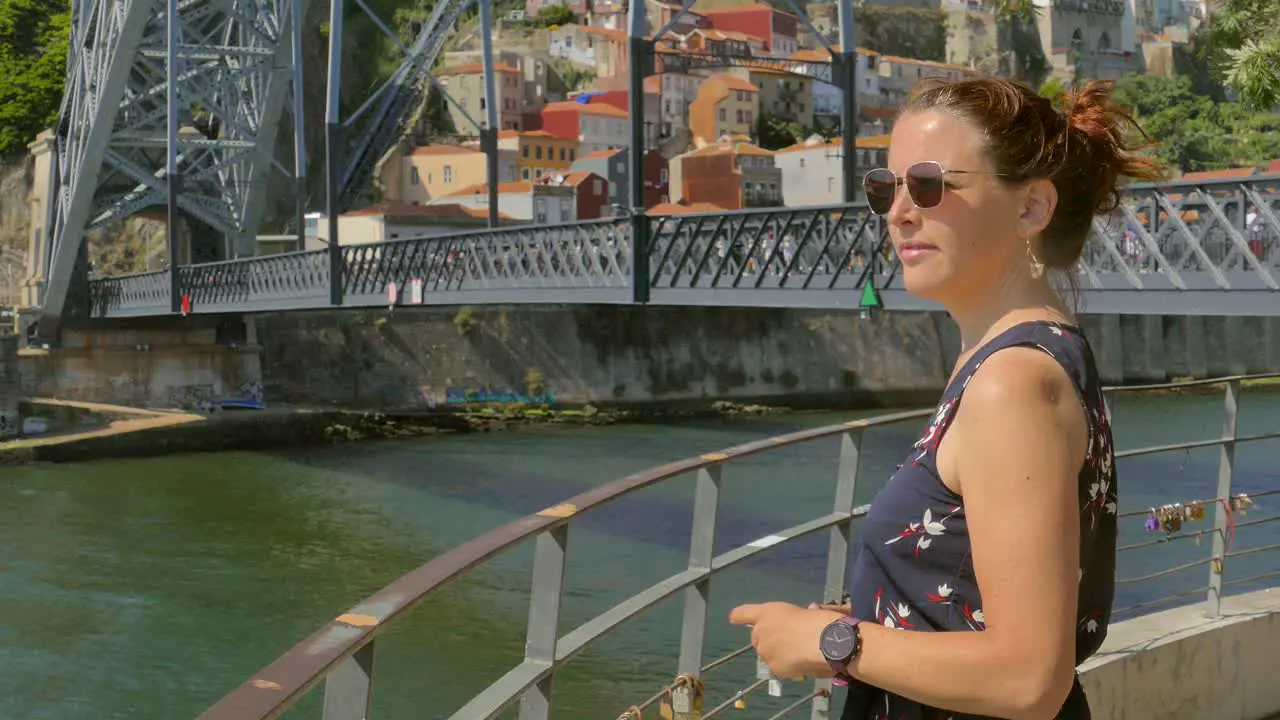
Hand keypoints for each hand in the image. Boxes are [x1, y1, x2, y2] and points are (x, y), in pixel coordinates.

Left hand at [728, 601, 842, 679]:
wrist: (822, 640)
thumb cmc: (817, 620)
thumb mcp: (805, 611)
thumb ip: (799, 615)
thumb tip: (811, 613)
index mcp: (766, 612)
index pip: (743, 613)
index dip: (738, 616)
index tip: (733, 619)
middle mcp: (760, 630)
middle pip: (758, 638)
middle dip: (769, 640)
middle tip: (789, 640)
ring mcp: (764, 650)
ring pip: (767, 654)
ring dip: (777, 654)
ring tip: (798, 652)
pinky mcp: (772, 666)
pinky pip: (777, 667)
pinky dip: (786, 666)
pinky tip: (801, 663)